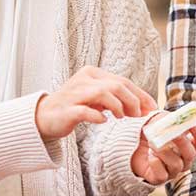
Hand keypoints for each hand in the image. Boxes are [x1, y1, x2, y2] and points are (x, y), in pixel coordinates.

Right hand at [36, 66, 157, 139]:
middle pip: (116, 85)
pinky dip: (98, 117)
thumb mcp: (97, 98)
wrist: (43, 117)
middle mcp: (84, 80)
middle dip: (133, 101)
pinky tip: (104, 121)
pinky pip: (86, 111)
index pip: (123, 81)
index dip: (141, 95)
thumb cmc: (75, 107)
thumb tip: (142, 106)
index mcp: (93, 74)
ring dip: (118, 107)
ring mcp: (74, 94)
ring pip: (104, 93)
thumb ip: (116, 97)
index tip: (152, 108)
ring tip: (122, 118)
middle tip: (137, 116)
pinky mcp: (67, 109)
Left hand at [131, 115, 195, 183]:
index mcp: (188, 145)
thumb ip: (170, 119)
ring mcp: (173, 170)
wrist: (133, 146)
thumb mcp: (160, 122)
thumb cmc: (151, 133)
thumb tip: (176, 118)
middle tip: (174, 133)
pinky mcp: (160, 178)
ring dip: (165, 153)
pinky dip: (156, 165)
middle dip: (183, 142)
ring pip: (176, 164)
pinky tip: (150, 158)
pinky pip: (162, 175)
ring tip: (152, 144)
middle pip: (191, 154)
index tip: (194, 124)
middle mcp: (184, 159)